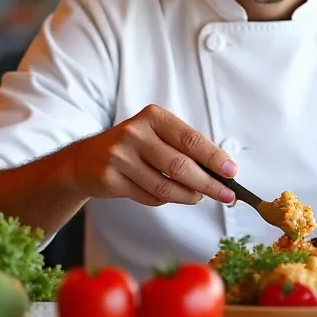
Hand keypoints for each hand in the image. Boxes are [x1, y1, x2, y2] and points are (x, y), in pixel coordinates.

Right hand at [64, 104, 238, 206]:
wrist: (84, 161)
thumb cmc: (132, 148)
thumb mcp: (156, 136)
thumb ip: (184, 149)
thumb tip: (221, 171)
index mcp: (153, 117)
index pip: (190, 139)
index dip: (213, 157)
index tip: (232, 172)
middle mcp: (135, 132)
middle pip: (180, 165)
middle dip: (208, 183)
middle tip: (226, 195)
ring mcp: (120, 156)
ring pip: (165, 186)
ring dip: (188, 196)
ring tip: (198, 197)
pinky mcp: (110, 178)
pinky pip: (149, 197)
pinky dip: (164, 200)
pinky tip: (167, 195)